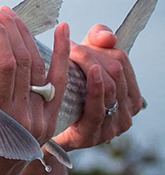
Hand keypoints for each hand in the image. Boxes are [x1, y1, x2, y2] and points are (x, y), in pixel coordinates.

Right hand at [0, 2, 70, 142]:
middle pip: (23, 61)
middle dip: (7, 28)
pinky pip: (57, 83)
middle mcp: (25, 119)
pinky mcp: (45, 122)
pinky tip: (61, 29)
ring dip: (25, 36)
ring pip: (39, 68)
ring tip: (9, 14)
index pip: (5, 65)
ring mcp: (39, 122)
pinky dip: (60, 55)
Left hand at [56, 24, 143, 150]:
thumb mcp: (85, 59)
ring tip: (71, 55)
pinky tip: (91, 74)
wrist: (44, 124)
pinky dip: (94, 89)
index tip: (74, 44)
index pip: (121, 61)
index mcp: (129, 94)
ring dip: (88, 67)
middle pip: (115, 72)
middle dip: (91, 56)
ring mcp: (112, 126)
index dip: (100, 48)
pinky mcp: (93, 136)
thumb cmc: (68, 88)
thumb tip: (108, 38)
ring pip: (109, 87)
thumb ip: (99, 40)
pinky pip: (98, 110)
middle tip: (70, 49)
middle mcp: (126, 112)